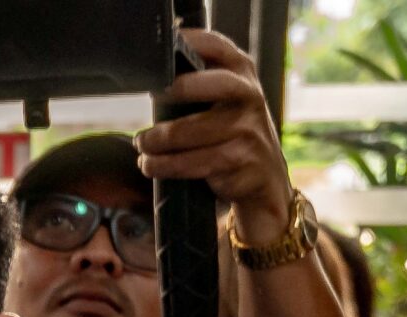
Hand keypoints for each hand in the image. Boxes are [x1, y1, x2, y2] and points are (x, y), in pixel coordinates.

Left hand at [136, 30, 292, 244]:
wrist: (264, 181)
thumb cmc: (231, 137)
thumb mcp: (223, 104)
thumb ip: (197, 88)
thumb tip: (152, 80)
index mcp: (242, 74)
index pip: (218, 47)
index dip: (190, 45)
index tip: (162, 56)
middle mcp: (250, 96)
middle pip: (215, 84)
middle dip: (178, 89)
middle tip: (153, 97)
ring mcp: (248, 129)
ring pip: (192, 131)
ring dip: (157, 141)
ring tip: (142, 144)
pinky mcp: (240, 160)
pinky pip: (193, 162)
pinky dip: (164, 165)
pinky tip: (150, 164)